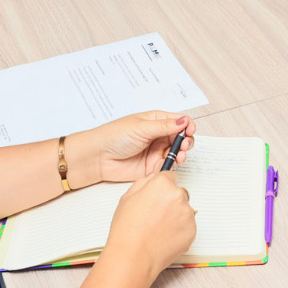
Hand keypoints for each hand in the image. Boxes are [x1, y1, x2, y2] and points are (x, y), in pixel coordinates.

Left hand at [83, 112, 197, 183]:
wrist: (98, 157)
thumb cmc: (114, 136)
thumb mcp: (142, 128)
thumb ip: (165, 126)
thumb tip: (184, 120)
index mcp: (156, 121)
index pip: (179, 121)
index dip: (187, 126)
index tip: (189, 131)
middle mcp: (158, 135)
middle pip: (181, 137)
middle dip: (186, 141)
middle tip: (184, 146)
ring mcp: (155, 151)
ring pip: (176, 152)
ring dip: (181, 154)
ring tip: (180, 156)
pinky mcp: (152, 167)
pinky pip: (167, 166)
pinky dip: (172, 166)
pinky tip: (170, 164)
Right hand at [108, 172, 196, 278]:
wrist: (133, 257)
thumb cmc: (127, 230)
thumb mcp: (127, 198)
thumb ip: (143, 183)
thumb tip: (153, 178)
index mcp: (162, 184)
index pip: (169, 176)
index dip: (161, 187)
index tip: (158, 195)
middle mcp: (178, 195)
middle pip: (177, 193)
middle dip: (169, 202)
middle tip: (155, 216)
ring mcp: (187, 214)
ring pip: (183, 210)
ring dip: (175, 216)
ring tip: (158, 229)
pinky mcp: (192, 230)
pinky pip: (187, 225)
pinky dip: (179, 230)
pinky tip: (164, 237)